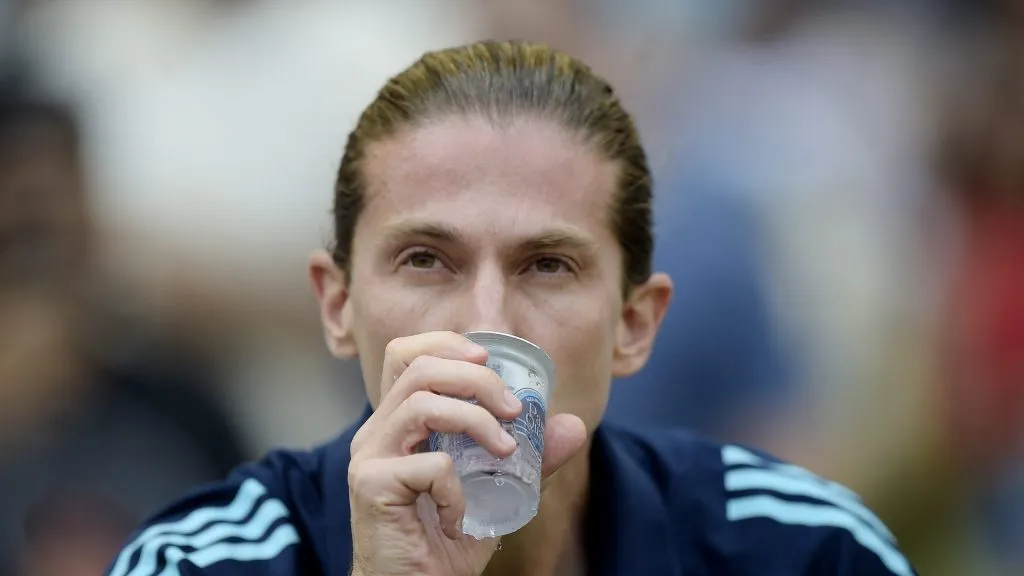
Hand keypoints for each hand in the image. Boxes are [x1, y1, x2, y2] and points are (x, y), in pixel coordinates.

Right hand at [347, 331, 586, 575]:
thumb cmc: (444, 540)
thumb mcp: (496, 490)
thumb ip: (530, 458)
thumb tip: (573, 426)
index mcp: (397, 422)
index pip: (407, 354)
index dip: (447, 344)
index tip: (488, 364)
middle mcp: (376, 432)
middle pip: (418, 368)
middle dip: (478, 381)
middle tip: (513, 412)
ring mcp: (368, 457)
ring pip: (421, 403)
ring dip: (476, 421)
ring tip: (504, 452)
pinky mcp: (370, 486)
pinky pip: (428, 464)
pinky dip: (456, 488)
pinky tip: (458, 517)